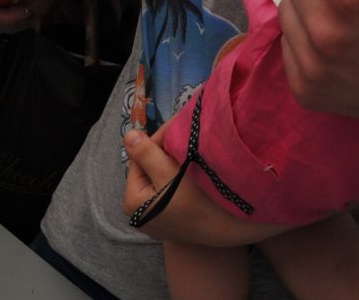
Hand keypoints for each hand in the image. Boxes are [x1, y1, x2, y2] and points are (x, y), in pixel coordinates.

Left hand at [120, 130, 267, 247]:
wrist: (230, 232)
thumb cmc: (199, 204)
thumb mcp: (170, 175)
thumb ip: (146, 154)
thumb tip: (128, 135)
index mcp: (131, 202)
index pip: (139, 159)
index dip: (156, 140)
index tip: (173, 126)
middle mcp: (138, 213)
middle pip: (149, 170)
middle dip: (163, 151)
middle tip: (181, 133)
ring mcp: (154, 218)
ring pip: (159, 179)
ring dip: (170, 163)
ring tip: (186, 146)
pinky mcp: (169, 221)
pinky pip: (167, 191)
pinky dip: (176, 178)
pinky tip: (188, 167)